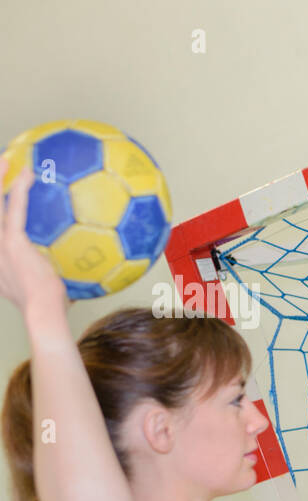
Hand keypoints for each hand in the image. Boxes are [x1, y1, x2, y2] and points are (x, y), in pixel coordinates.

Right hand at [0, 156, 66, 313]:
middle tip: (0, 169)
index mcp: (0, 263)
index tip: (4, 206)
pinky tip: (28, 173)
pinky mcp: (12, 243)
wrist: (44, 314)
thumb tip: (83, 285)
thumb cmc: (51, 309)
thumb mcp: (52, 293)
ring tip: (6, 161)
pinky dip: (19, 190)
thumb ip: (59, 282)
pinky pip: (15, 210)